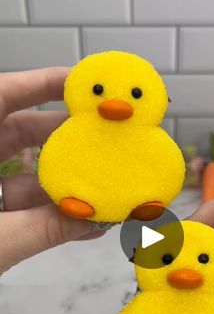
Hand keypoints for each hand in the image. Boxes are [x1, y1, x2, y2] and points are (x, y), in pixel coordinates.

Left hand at [0, 68, 103, 274]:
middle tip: (104, 139)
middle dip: (62, 137)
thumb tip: (98, 220)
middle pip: (14, 131)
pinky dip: (40, 211)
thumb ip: (45, 230)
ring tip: (103, 187)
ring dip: (58, 182)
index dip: (40, 83)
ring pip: (17, 172)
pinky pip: (10, 202)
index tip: (82, 84)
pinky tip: (77, 223)